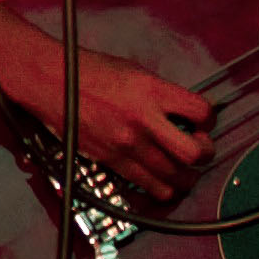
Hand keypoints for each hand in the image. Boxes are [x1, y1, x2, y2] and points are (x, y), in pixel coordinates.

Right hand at [0, 43, 214, 207]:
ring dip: (186, 175)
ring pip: (175, 177)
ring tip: (182, 167)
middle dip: (205, 154)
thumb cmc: (86, 71)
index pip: (202, 112)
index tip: (203, 121)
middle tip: (199, 148)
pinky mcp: (112, 161)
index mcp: (151, 90)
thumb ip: (159, 93)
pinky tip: (160, 178)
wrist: (49, 81)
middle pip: (195, 153)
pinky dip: (162, 187)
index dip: (209, 119)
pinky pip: (149, 186)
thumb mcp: (132, 70)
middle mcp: (143, 120)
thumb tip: (182, 112)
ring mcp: (127, 144)